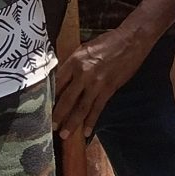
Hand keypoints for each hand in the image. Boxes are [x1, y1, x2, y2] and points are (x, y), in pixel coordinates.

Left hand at [53, 24, 154, 141]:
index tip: (44, 108)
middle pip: (67, 98)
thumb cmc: (107, 43)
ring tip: (65, 134)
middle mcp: (83, 73)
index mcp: (74, 61)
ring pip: (81, 107)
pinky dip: (92, 121)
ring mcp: (96, 83)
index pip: (57, 83)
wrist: (130, 41)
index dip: (50, 97)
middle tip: (51, 127)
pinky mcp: (109, 89)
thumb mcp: (84, 49)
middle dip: (58, 115)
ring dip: (72, 123)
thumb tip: (63, 79)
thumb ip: (73, 64)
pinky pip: (98, 108)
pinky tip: (87, 131)